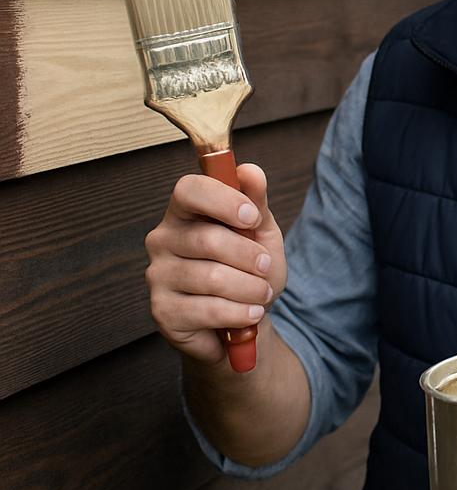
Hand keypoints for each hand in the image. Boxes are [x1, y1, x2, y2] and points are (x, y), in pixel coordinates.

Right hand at [144, 163, 286, 364]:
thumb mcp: (260, 232)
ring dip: (249, 288)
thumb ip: (256, 201)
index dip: (222, 200)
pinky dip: (239, 313)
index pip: (189, 190)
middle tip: (266, 267)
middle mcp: (163, 239)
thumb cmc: (249, 268)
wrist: (243, 318)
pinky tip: (250, 313)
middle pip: (207, 239)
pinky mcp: (162, 311)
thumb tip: (250, 170)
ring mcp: (158, 275)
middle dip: (248, 255)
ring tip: (261, 294)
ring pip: (211, 277)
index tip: (252, 218)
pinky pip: (207, 310)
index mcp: (185, 211)